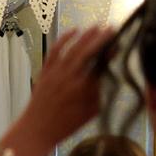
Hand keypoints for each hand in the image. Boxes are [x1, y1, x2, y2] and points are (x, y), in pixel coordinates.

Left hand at [15, 25, 113, 149]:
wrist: (38, 129)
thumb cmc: (66, 124)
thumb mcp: (91, 111)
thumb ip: (100, 92)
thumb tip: (106, 74)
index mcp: (84, 90)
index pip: (100, 65)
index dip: (110, 53)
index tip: (117, 45)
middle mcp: (70, 78)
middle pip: (88, 52)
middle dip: (101, 39)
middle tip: (111, 30)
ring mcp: (56, 73)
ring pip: (73, 48)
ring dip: (86, 36)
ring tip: (97, 27)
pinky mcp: (45, 70)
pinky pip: (55, 51)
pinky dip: (64, 39)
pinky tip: (74, 30)